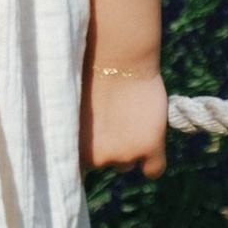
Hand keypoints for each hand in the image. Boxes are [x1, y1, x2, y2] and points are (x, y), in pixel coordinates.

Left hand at [85, 60, 166, 178]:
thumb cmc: (89, 72)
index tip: (98, 136)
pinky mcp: (149, 149)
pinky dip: (152, 163)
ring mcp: (124, 156)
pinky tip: (152, 145)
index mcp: (73, 149)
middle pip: (107, 161)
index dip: (92, 148)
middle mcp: (96, 159)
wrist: (117, 57)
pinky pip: (153, 170)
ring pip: (127, 164)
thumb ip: (79, 131)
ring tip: (131, 118)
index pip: (81, 167)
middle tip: (116, 119)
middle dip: (111, 145)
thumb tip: (85, 142)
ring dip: (130, 149)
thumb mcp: (74, 108)